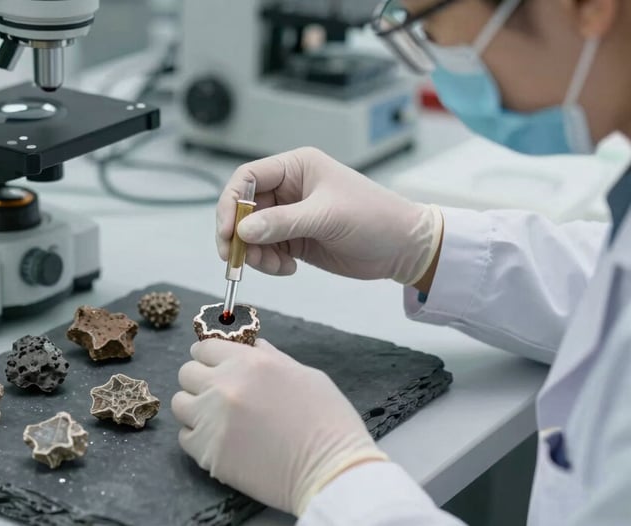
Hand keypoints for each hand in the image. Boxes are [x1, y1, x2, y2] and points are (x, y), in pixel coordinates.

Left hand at [171, 338, 387, 515]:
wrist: (331, 470)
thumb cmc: (327, 420)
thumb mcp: (305, 374)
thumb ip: (270, 357)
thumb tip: (251, 346)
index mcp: (250, 362)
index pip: (205, 347)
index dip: (210, 355)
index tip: (214, 364)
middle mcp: (224, 386)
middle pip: (187, 372)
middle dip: (200, 379)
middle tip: (217, 391)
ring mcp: (212, 420)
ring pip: (180, 403)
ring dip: (195, 406)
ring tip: (216, 417)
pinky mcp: (208, 452)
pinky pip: (185, 437)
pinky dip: (198, 437)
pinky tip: (220, 439)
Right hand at [216, 147, 442, 284]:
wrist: (403, 248)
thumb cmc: (373, 218)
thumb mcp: (326, 217)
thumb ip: (282, 223)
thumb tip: (242, 230)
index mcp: (296, 167)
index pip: (248, 177)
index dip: (231, 202)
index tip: (227, 231)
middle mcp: (289, 188)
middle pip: (244, 208)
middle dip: (238, 234)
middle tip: (235, 258)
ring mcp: (290, 215)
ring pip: (252, 233)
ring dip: (254, 253)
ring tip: (275, 266)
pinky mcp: (295, 239)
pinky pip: (266, 250)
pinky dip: (268, 263)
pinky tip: (288, 268)